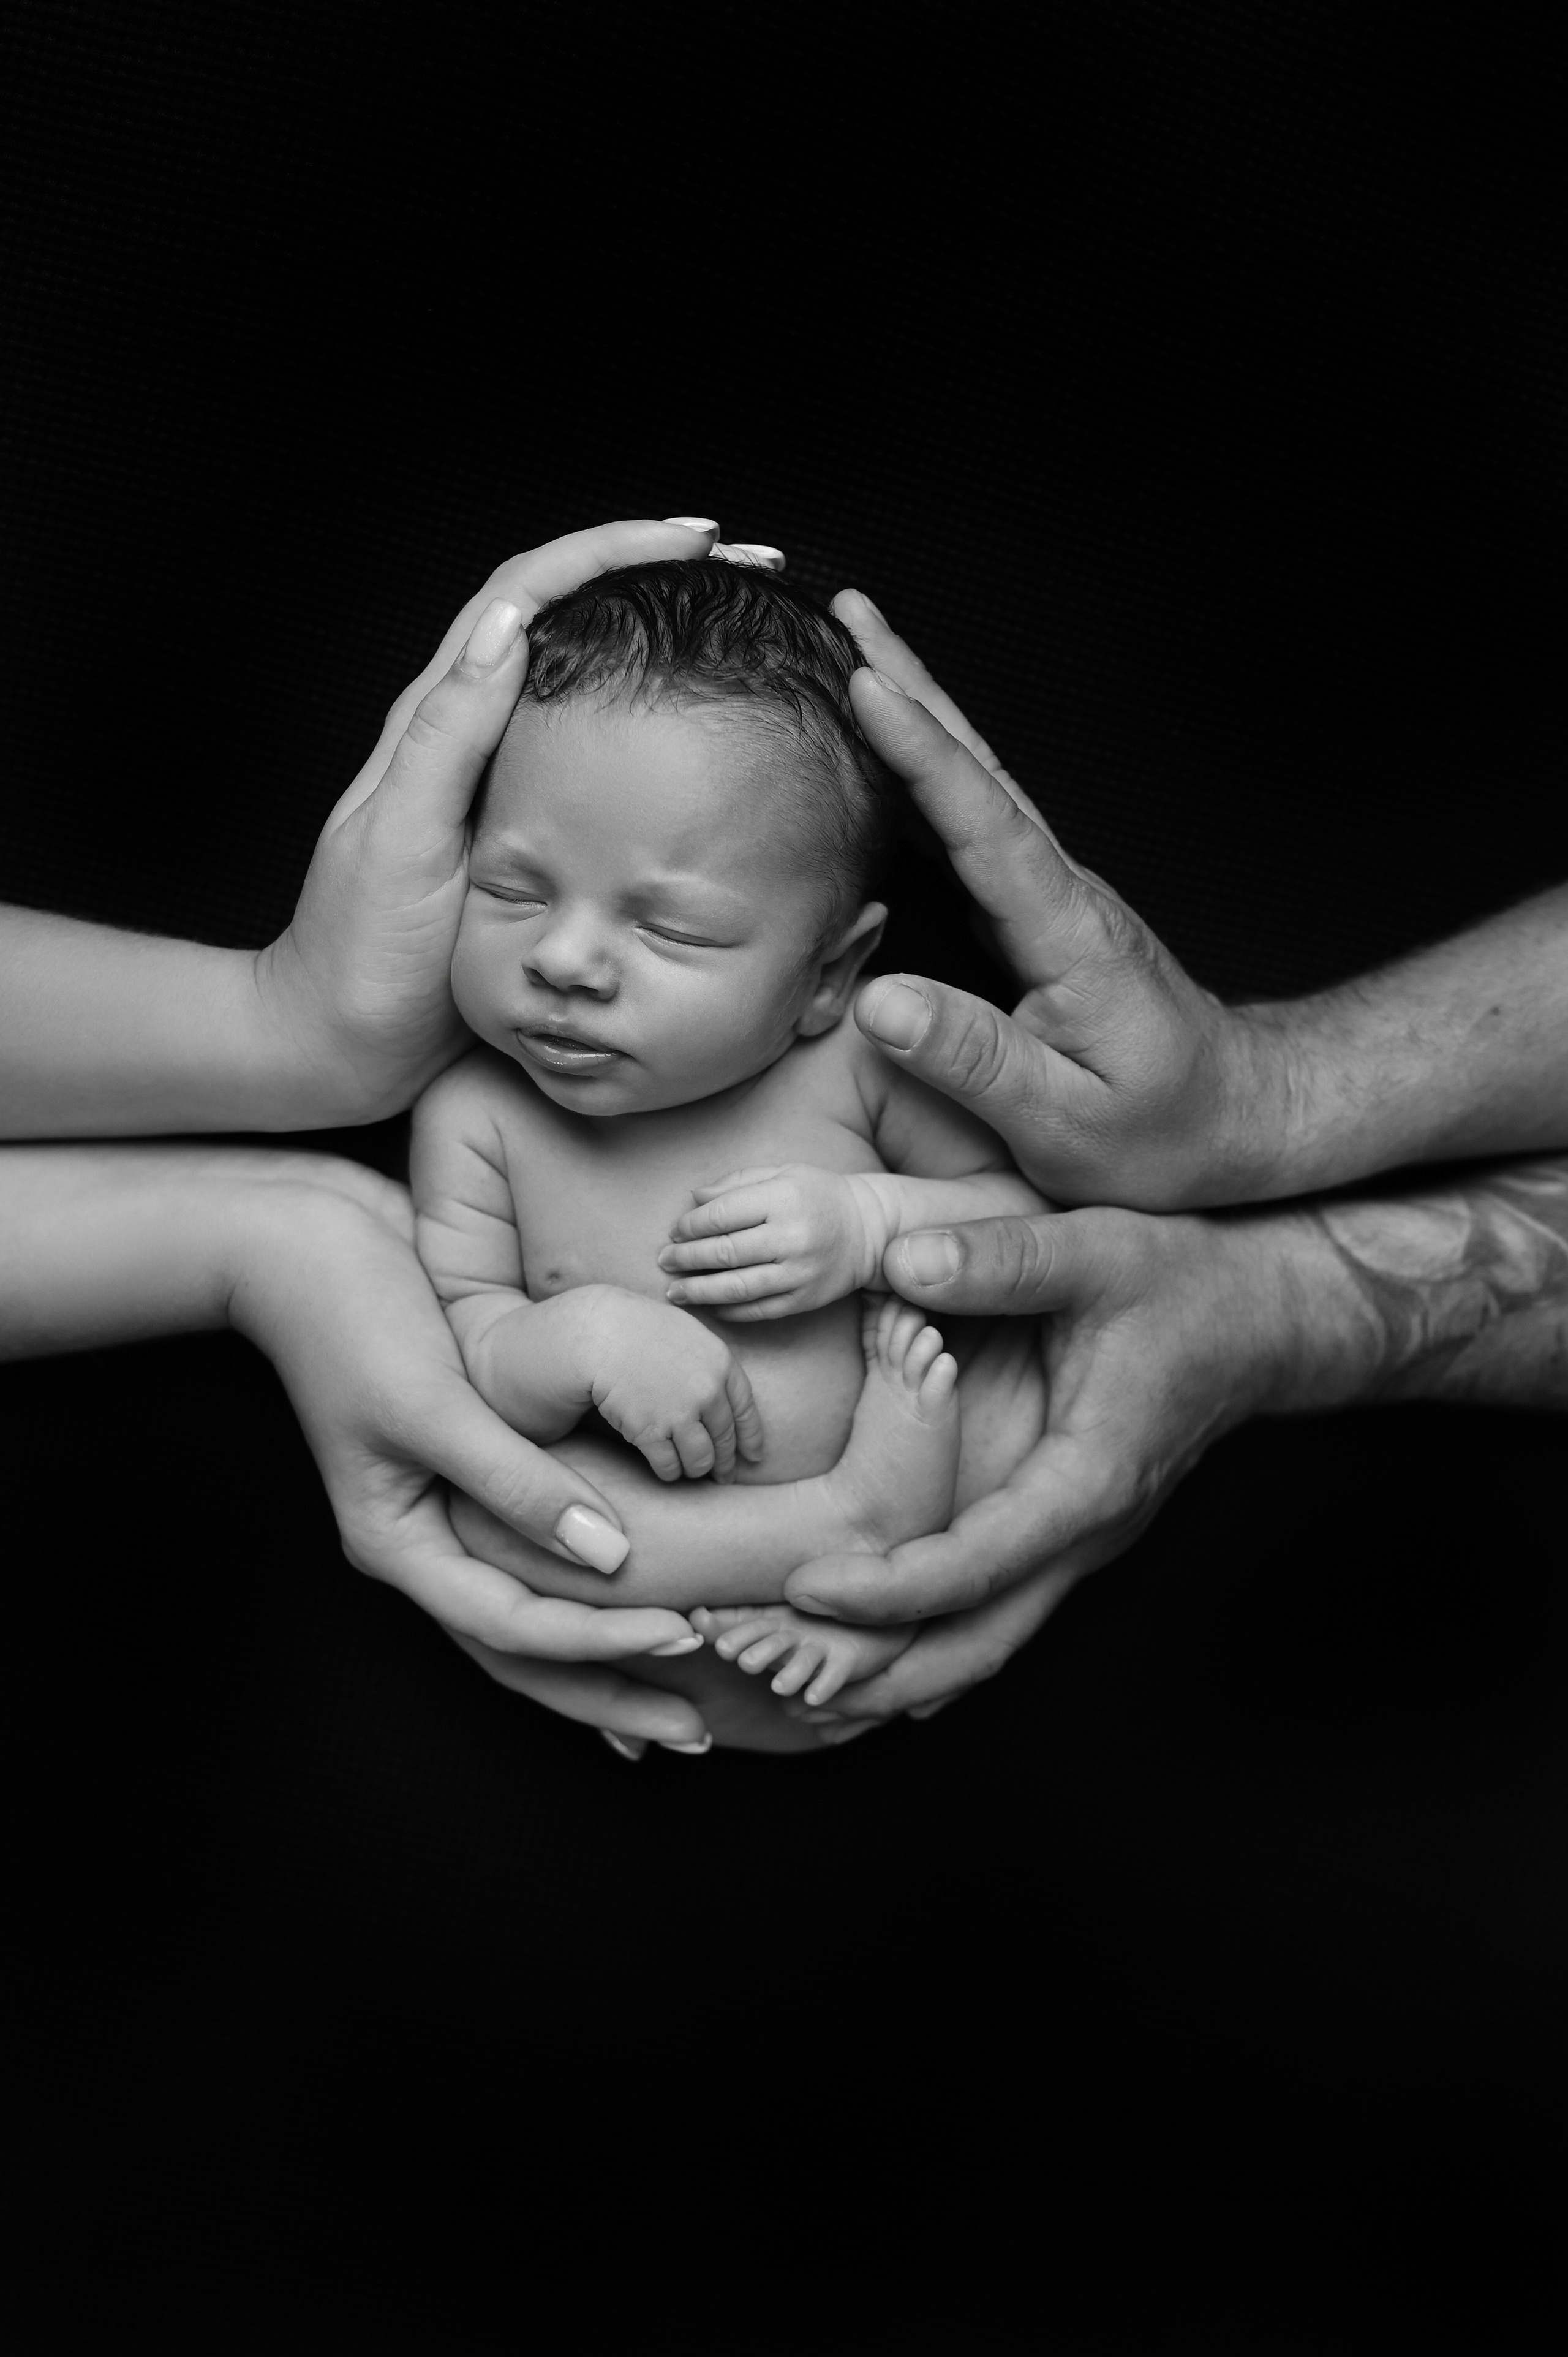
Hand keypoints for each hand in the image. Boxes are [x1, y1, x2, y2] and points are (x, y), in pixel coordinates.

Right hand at [232, 1185, 711, 1710]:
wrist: (302, 1245)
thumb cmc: (356, 1315)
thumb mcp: (436, 1403)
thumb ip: (518, 1483)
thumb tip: (610, 1555)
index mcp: (398, 1545)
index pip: (514, 1625)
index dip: (601, 1640)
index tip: (688, 1635)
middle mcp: (418, 1548)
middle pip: (518, 1653)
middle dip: (603, 1696)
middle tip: (692, 1736)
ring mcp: (435, 1519)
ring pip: (522, 1622)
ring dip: (594, 1663)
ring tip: (670, 1706)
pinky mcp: (459, 1480)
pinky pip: (527, 1563)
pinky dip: (577, 1595)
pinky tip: (627, 1607)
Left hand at [256, 518, 719, 1123]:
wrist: (335, 1043)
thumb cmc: (360, 954)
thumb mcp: (400, 841)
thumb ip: (448, 736)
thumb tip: (514, 625)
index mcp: (437, 721)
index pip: (528, 593)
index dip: (609, 551)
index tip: (697, 542)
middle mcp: (466, 735)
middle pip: (561, 613)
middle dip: (650, 573)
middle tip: (745, 571)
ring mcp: (491, 781)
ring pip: (579, 673)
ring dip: (655, 637)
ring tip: (738, 627)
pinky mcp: (515, 832)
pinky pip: (587, 749)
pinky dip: (644, 717)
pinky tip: (695, 734)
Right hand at [568, 1287, 765, 1481]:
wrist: (600, 1334)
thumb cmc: (639, 1327)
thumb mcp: (688, 1333)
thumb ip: (710, 1364)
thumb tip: (722, 1394)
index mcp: (721, 1363)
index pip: (746, 1411)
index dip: (751, 1438)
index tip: (754, 1456)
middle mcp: (708, 1391)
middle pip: (724, 1439)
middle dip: (726, 1463)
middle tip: (724, 1477)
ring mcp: (680, 1414)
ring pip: (699, 1459)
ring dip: (696, 1470)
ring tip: (691, 1472)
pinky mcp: (651, 1432)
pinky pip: (668, 1465)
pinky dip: (669, 1472)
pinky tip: (666, 1470)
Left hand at [659, 1164, 881, 1318]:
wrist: (868, 1230)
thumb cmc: (817, 1195)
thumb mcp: (781, 1173)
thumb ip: (736, 1183)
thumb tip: (693, 1199)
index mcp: (783, 1198)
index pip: (721, 1215)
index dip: (690, 1225)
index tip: (675, 1231)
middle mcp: (792, 1237)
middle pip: (723, 1253)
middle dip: (685, 1259)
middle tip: (664, 1260)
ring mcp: (799, 1273)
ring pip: (735, 1287)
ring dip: (697, 1291)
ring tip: (674, 1290)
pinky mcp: (804, 1300)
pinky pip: (756, 1310)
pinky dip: (726, 1310)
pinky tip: (708, 1304)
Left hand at [781, 1196, 1362, 1719]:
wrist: (1266, 1318)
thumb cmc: (1184, 1280)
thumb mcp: (1097, 1250)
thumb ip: (1002, 1257)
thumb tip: (902, 1261)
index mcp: (1090, 1482)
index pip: (980, 1565)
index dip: (891, 1587)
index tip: (804, 1587)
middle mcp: (1087, 1536)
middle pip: (978, 1644)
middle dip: (876, 1668)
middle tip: (768, 1667)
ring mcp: (1079, 1548)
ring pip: (984, 1645)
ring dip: (894, 1673)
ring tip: (790, 1689)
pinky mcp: (1065, 1539)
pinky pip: (993, 1617)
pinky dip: (926, 1648)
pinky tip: (860, 1668)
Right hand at [830, 589, 1282, 1209]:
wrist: (1237, 1115)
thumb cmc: (1161, 1133)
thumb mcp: (1069, 1125)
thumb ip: (979, 1061)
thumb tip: (883, 1003)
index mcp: (1068, 932)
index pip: (987, 823)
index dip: (924, 753)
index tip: (866, 681)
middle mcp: (1061, 892)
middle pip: (980, 771)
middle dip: (913, 685)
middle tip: (847, 608)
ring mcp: (1051, 894)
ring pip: (976, 785)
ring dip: (918, 712)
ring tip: (853, 647)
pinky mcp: (1036, 910)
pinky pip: (969, 823)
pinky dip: (925, 773)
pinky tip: (885, 750)